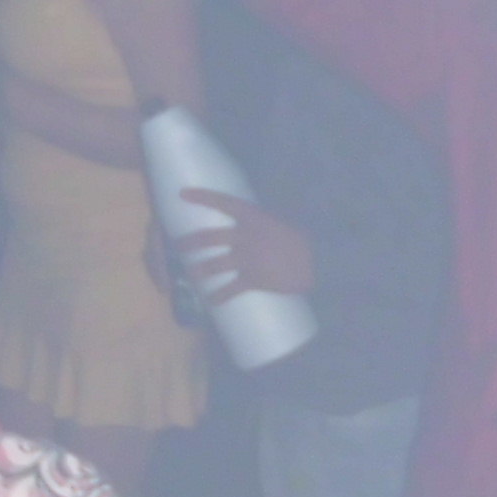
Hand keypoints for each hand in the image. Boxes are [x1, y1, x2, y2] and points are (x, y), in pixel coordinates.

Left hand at [173, 190, 314, 300]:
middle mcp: (245, 236)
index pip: (222, 202)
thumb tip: (246, 223)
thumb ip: (261, 223)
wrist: (319, 262)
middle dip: (188, 242)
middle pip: (208, 238)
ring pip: (213, 265)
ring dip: (197, 270)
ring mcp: (247, 259)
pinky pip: (229, 289)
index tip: (182, 194)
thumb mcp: (280, 222)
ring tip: (189, 274)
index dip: (202, 197)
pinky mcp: (252, 279)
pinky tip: (210, 302)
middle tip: (177, 245)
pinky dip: (218, 296)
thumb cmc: (302, 240)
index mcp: (254, 217)